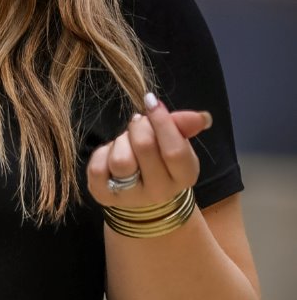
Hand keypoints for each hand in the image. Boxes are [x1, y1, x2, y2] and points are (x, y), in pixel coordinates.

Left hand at [87, 92, 212, 210]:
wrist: (142, 196)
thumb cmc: (161, 161)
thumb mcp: (177, 143)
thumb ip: (184, 126)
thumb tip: (202, 117)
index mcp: (183, 176)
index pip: (174, 150)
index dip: (162, 121)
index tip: (152, 102)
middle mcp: (159, 191)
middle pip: (144, 147)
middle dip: (140, 126)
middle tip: (139, 123)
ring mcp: (130, 197)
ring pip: (120, 160)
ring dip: (121, 141)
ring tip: (126, 142)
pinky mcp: (104, 196)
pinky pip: (97, 168)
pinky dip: (102, 154)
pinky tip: (111, 155)